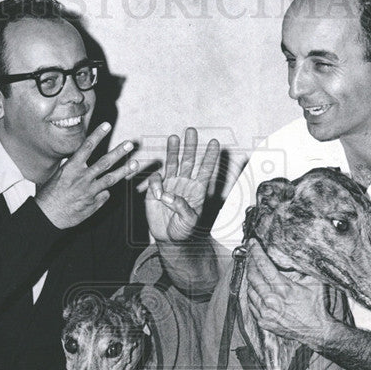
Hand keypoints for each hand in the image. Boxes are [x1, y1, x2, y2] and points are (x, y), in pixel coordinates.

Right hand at [36, 123, 138, 229]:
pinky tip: (102, 191)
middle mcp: (82, 178)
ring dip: (124, 170)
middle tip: (130, 144)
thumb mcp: (59, 175)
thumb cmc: (50, 195)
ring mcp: (90, 191)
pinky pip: (105, 195)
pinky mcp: (94, 203)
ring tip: (135, 163)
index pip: (86, 147)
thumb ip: (73, 168)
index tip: (107, 125)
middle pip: (104, 162)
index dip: (98, 135)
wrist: (48, 216)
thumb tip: (82, 160)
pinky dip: (105, 191)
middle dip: (119, 152)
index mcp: (71, 168)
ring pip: (111, 178)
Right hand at [145, 128, 218, 242]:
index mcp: (197, 190)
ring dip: (173, 150)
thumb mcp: (188, 222)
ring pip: (173, 163)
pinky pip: (156, 180)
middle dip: (190, 146)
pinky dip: (156, 183)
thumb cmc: (184, 230)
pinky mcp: (156, 189)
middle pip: (189, 161)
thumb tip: (168, 196)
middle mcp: (185, 183)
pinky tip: (157, 193)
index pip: (205, 170)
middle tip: (191, 131)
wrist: (169, 238)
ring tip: (174, 137)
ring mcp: (170, 184)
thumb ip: (182, 208)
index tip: (215, 143)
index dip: (210, 156)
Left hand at [245, 239, 330, 345]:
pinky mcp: (263, 321)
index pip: (263, 265)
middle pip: (252, 275)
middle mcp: (271, 300)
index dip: (256, 251)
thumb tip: (293, 255)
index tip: (252, 243)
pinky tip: (256, 289)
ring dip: (250, 278)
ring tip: (253, 269)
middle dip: (250, 262)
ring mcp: (265, 312)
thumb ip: (302, 269)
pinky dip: (252, 294)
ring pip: (249, 289)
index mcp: (283, 289)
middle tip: (251, 254)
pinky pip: (251, 303)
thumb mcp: (314, 283)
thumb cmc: (317, 306)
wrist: (317, 331)